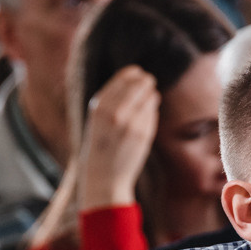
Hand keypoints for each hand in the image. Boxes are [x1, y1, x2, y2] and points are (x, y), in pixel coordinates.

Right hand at [75, 66, 160, 211]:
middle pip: (141, 83)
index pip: (124, 77)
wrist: (104, 176)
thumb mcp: (97, 119)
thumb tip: (136, 77)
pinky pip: (153, 112)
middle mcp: (115, 112)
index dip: (134, 73)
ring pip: (150, 96)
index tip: (138, 73)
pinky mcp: (144, 133)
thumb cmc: (100, 145)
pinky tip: (143, 118)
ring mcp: (131, 123)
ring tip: (144, 102)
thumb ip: (112, 100)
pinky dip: (151, 112)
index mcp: (99, 106)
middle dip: (146, 82)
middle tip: (148, 83)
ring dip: (150, 96)